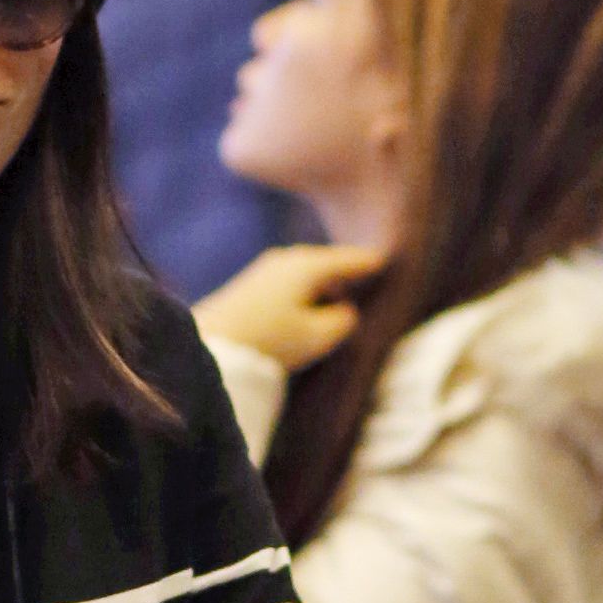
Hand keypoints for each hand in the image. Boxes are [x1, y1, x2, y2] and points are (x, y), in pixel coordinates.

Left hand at [195, 244, 383, 374]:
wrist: (213, 343)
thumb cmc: (269, 340)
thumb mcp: (317, 337)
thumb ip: (342, 322)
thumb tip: (346, 312)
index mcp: (309, 265)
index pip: (352, 259)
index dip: (373, 262)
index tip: (389, 259)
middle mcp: (288, 258)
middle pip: (329, 264)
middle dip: (347, 276)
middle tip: (368, 282)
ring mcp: (267, 269)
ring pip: (308, 275)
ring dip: (324, 288)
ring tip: (339, 307)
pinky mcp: (251, 285)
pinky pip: (290, 284)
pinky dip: (305, 294)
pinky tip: (307, 312)